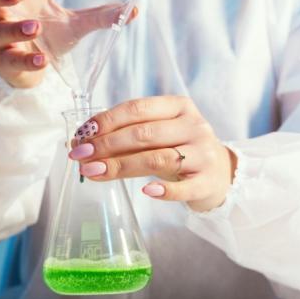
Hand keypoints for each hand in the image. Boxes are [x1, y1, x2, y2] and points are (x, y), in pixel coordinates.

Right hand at [0, 0, 136, 88]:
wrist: (36, 71)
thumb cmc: (51, 38)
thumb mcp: (76, 25)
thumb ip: (101, 16)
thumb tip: (134, 10)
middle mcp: (9, 16)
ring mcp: (5, 40)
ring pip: (0, 30)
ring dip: (17, 28)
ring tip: (36, 27)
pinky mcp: (8, 63)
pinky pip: (11, 60)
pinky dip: (28, 60)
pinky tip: (42, 59)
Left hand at [67, 96, 237, 211]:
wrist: (219, 174)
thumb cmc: (178, 149)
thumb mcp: (157, 135)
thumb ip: (125, 136)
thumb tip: (80, 144)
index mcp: (178, 106)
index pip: (136, 109)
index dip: (105, 122)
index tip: (81, 136)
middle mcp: (193, 126)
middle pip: (142, 134)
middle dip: (106, 145)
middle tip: (79, 157)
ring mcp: (203, 154)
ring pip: (156, 158)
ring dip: (120, 166)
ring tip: (93, 172)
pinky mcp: (207, 181)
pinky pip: (183, 187)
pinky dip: (163, 190)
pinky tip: (145, 192)